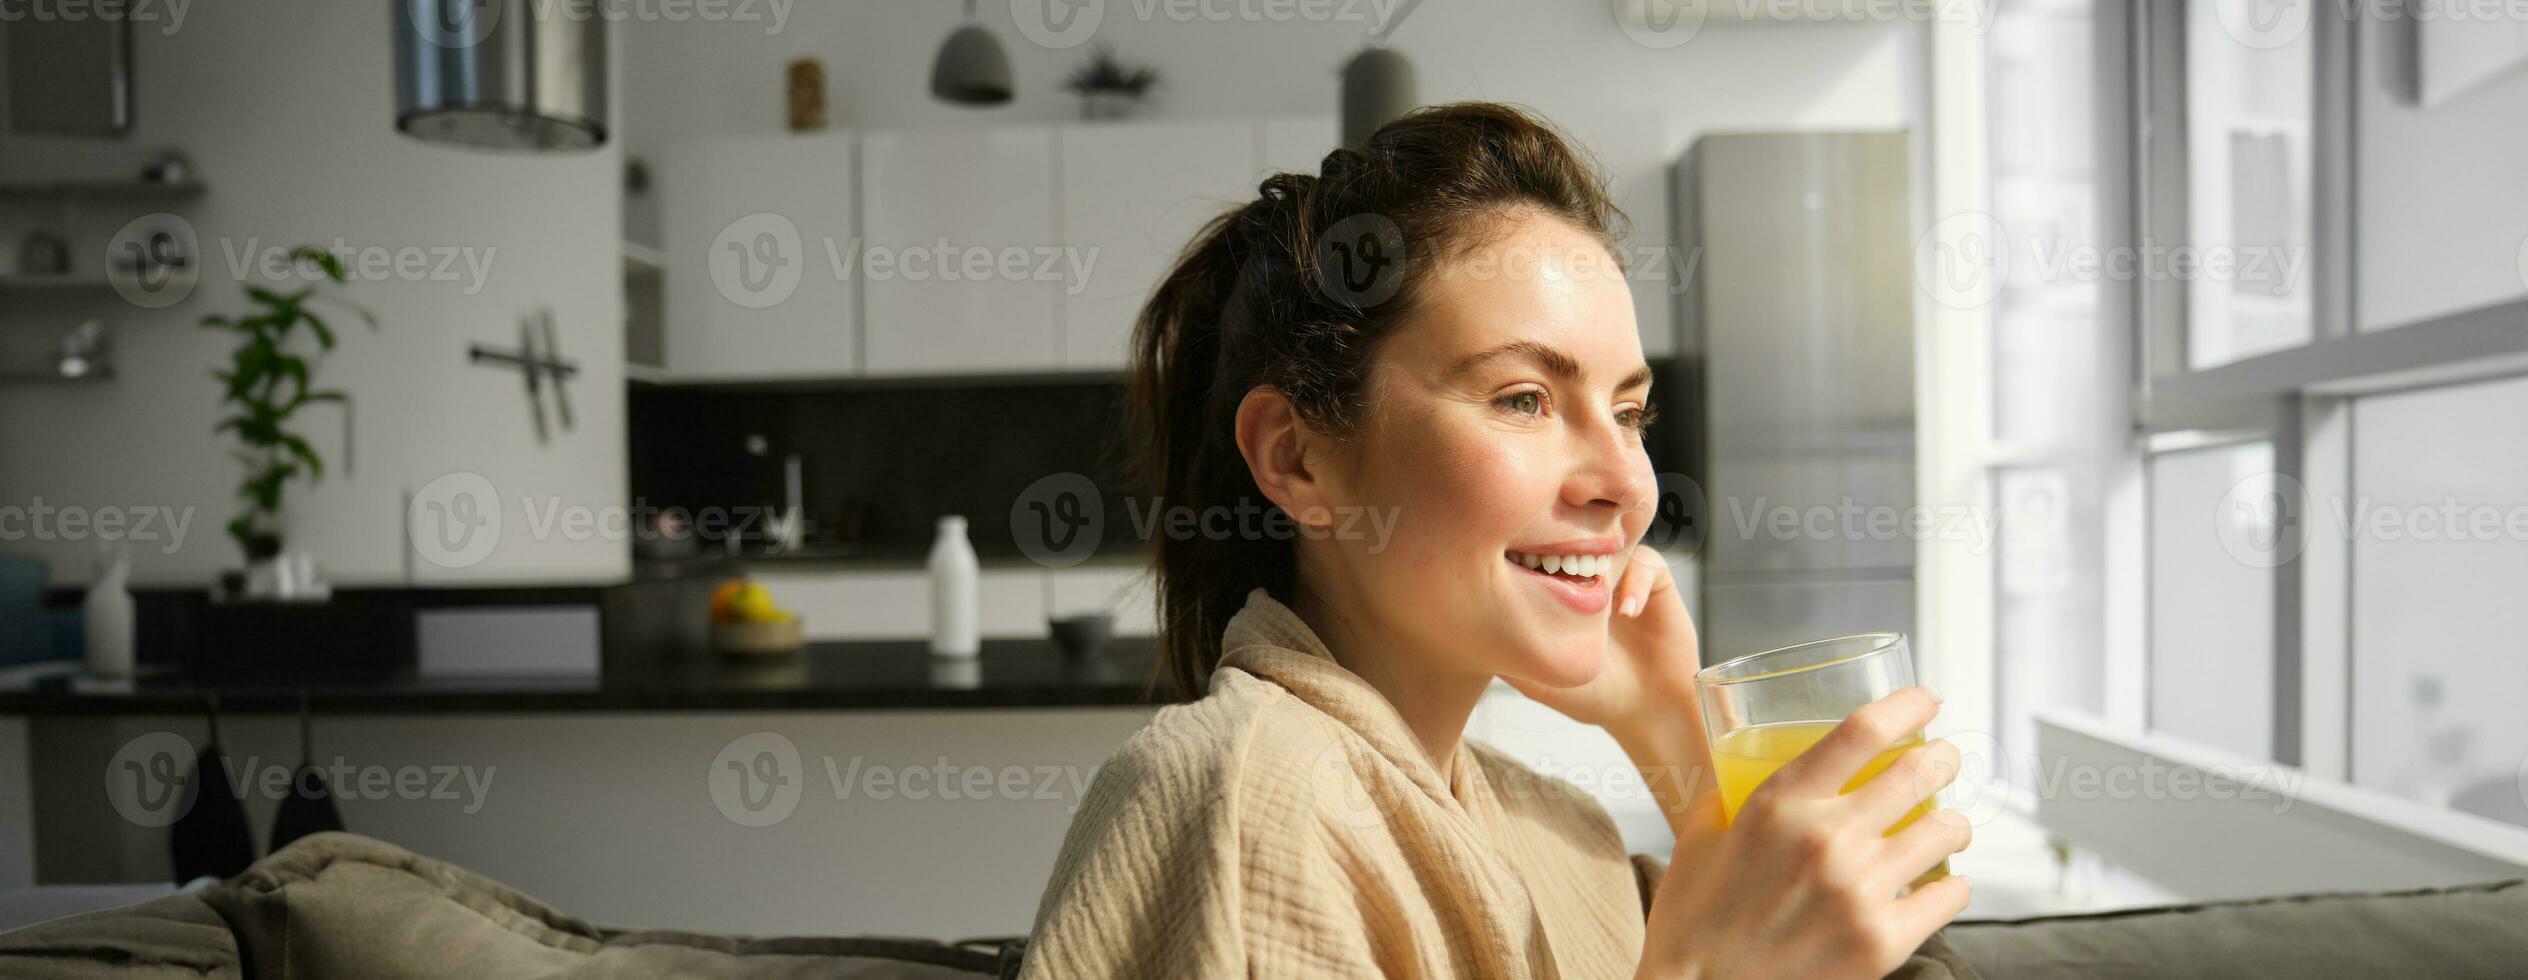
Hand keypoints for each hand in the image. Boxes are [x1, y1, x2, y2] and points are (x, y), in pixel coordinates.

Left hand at [1501, 544, 1700, 746]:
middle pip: (1575, 535)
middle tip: (1557, 562)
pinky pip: (1646, 561)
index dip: (1532, 551)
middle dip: (1565, 541)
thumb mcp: (1540, 682)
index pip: (1542, 553)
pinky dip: (1634, 583)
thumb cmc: (1592, 696)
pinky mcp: (1654, 581)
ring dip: (1601, 554)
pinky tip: (1625, 613)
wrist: (1646, 711)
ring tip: (1592, 583)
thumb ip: (1511, 659)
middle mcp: (1589, 575)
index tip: (1523, 565)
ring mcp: (1622, 574)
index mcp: (1559, 591)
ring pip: (1611, 538)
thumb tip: (1471, 635)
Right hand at [1635, 688, 1974, 979]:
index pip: (1863, 731)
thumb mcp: (1700, 836)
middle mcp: (1826, 840)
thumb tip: (1748, 765)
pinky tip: (1941, 883)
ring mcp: (1859, 893)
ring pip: (1946, 831)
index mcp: (1780, 804)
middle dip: (1943, 758)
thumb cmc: (1693, 918)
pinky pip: (1950, 895)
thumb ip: (1731, 794)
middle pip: (1919, 771)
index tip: (1927, 699)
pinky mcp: (1882, 943)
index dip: (1907, 705)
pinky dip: (1951, 884)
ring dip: (1953, 822)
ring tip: (1946, 826)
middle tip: (1944, 759)